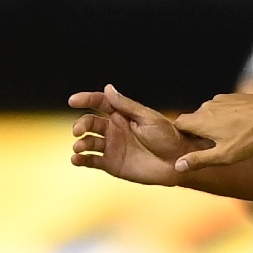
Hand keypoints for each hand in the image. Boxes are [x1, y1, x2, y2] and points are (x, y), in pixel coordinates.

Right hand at [68, 86, 205, 186]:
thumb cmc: (168, 138)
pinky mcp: (112, 164)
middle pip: (90, 122)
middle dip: (81, 125)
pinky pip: (92, 160)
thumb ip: (127, 105)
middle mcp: (114, 130)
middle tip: (78, 130)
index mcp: (123, 115)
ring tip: (79, 147)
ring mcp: (112, 147)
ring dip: (80, 143)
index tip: (73, 100)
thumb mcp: (148, 118)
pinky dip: (81, 159)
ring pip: (88, 141)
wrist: (179, 163)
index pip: (100, 103)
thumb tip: (108, 88)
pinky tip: (77, 159)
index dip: (86, 99)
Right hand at [171, 91, 252, 171]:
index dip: (181, 135)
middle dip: (198, 132)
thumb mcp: (224, 155)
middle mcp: (205, 107)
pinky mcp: (231, 97)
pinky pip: (221, 108)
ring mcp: (219, 100)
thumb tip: (177, 166)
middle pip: (193, 120)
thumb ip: (199, 160)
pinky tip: (239, 126)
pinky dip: (225, 117)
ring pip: (208, 114)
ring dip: (213, 124)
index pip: (177, 124)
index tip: (190, 145)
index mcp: (199, 120)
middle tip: (212, 145)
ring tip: (229, 137)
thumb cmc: (250, 136)